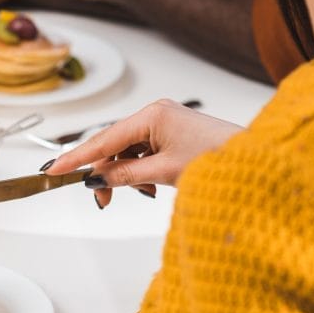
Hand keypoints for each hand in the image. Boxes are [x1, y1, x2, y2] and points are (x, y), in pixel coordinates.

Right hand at [45, 99, 241, 207]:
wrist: (260, 161)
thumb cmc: (221, 159)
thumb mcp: (165, 172)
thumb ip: (125, 175)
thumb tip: (96, 179)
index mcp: (153, 115)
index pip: (104, 139)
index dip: (77, 157)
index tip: (53, 169)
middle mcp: (156, 114)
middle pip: (114, 145)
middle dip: (104, 172)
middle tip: (100, 199)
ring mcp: (164, 123)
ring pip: (127, 151)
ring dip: (124, 174)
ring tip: (133, 194)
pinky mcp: (172, 134)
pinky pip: (143, 152)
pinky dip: (139, 171)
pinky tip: (147, 187)